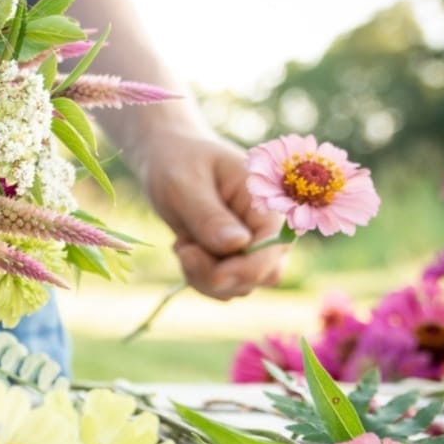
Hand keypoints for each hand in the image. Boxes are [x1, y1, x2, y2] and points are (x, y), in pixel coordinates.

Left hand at [136, 132, 287, 299]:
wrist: (167, 158)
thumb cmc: (178, 162)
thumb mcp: (186, 183)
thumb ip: (210, 216)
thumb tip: (238, 245)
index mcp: (266, 200)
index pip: (275, 247)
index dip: (248, 268)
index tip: (210, 271)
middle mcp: (267, 227)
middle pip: (263, 274)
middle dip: (219, 275)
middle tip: (182, 250)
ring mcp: (251, 245)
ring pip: (239, 285)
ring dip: (204, 276)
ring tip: (182, 243)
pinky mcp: (232, 257)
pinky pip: (221, 284)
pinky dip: (197, 275)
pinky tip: (184, 247)